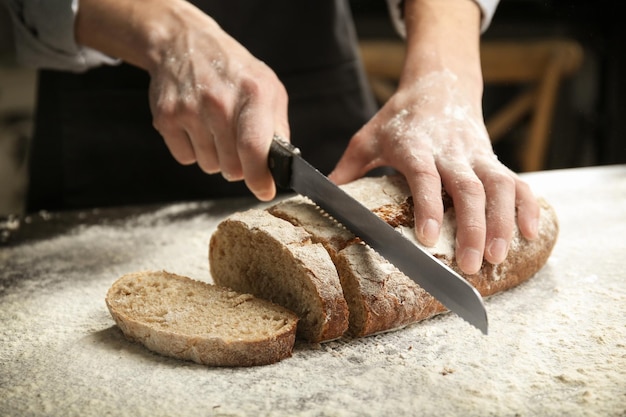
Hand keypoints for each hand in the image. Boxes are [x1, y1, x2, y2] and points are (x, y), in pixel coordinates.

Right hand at [76, 0, 288, 200]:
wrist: (184, 43)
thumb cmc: (234, 71)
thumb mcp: (268, 88)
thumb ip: (278, 128)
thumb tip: (281, 166)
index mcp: (253, 93)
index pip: (254, 149)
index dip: (260, 178)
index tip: (264, 191)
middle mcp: (219, 102)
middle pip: (232, 167)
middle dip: (239, 166)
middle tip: (237, 145)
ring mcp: (189, 110)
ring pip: (209, 166)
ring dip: (216, 157)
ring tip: (214, 128)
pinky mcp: (166, 118)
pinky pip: (186, 159)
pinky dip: (193, 150)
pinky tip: (196, 126)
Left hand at [329, 69, 539, 274]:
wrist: (438, 85)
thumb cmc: (399, 117)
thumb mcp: (367, 138)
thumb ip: (347, 169)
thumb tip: (319, 199)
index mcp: (415, 146)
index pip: (425, 177)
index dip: (429, 206)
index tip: (430, 238)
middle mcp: (450, 151)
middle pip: (469, 188)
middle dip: (474, 228)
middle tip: (472, 265)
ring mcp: (476, 154)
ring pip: (498, 186)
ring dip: (503, 223)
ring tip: (499, 258)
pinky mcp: (493, 158)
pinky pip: (516, 181)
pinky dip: (527, 206)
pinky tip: (530, 234)